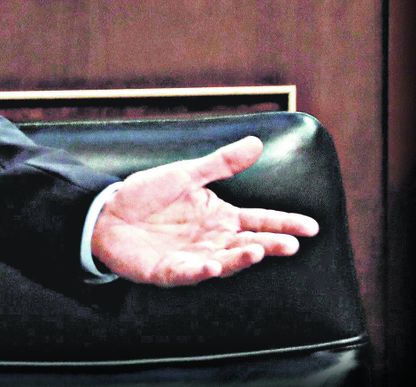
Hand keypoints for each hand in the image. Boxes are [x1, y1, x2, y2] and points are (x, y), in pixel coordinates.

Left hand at [92, 135, 318, 286]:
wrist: (104, 213)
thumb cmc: (146, 195)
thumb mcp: (185, 175)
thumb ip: (221, 164)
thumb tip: (256, 142)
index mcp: (219, 217)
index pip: (258, 220)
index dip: (284, 224)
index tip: (311, 227)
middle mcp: (211, 240)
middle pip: (247, 245)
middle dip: (269, 246)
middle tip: (290, 245)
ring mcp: (191, 258)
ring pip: (223, 262)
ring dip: (239, 258)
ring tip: (255, 251)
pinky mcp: (167, 271)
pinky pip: (186, 273)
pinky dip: (199, 271)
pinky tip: (209, 265)